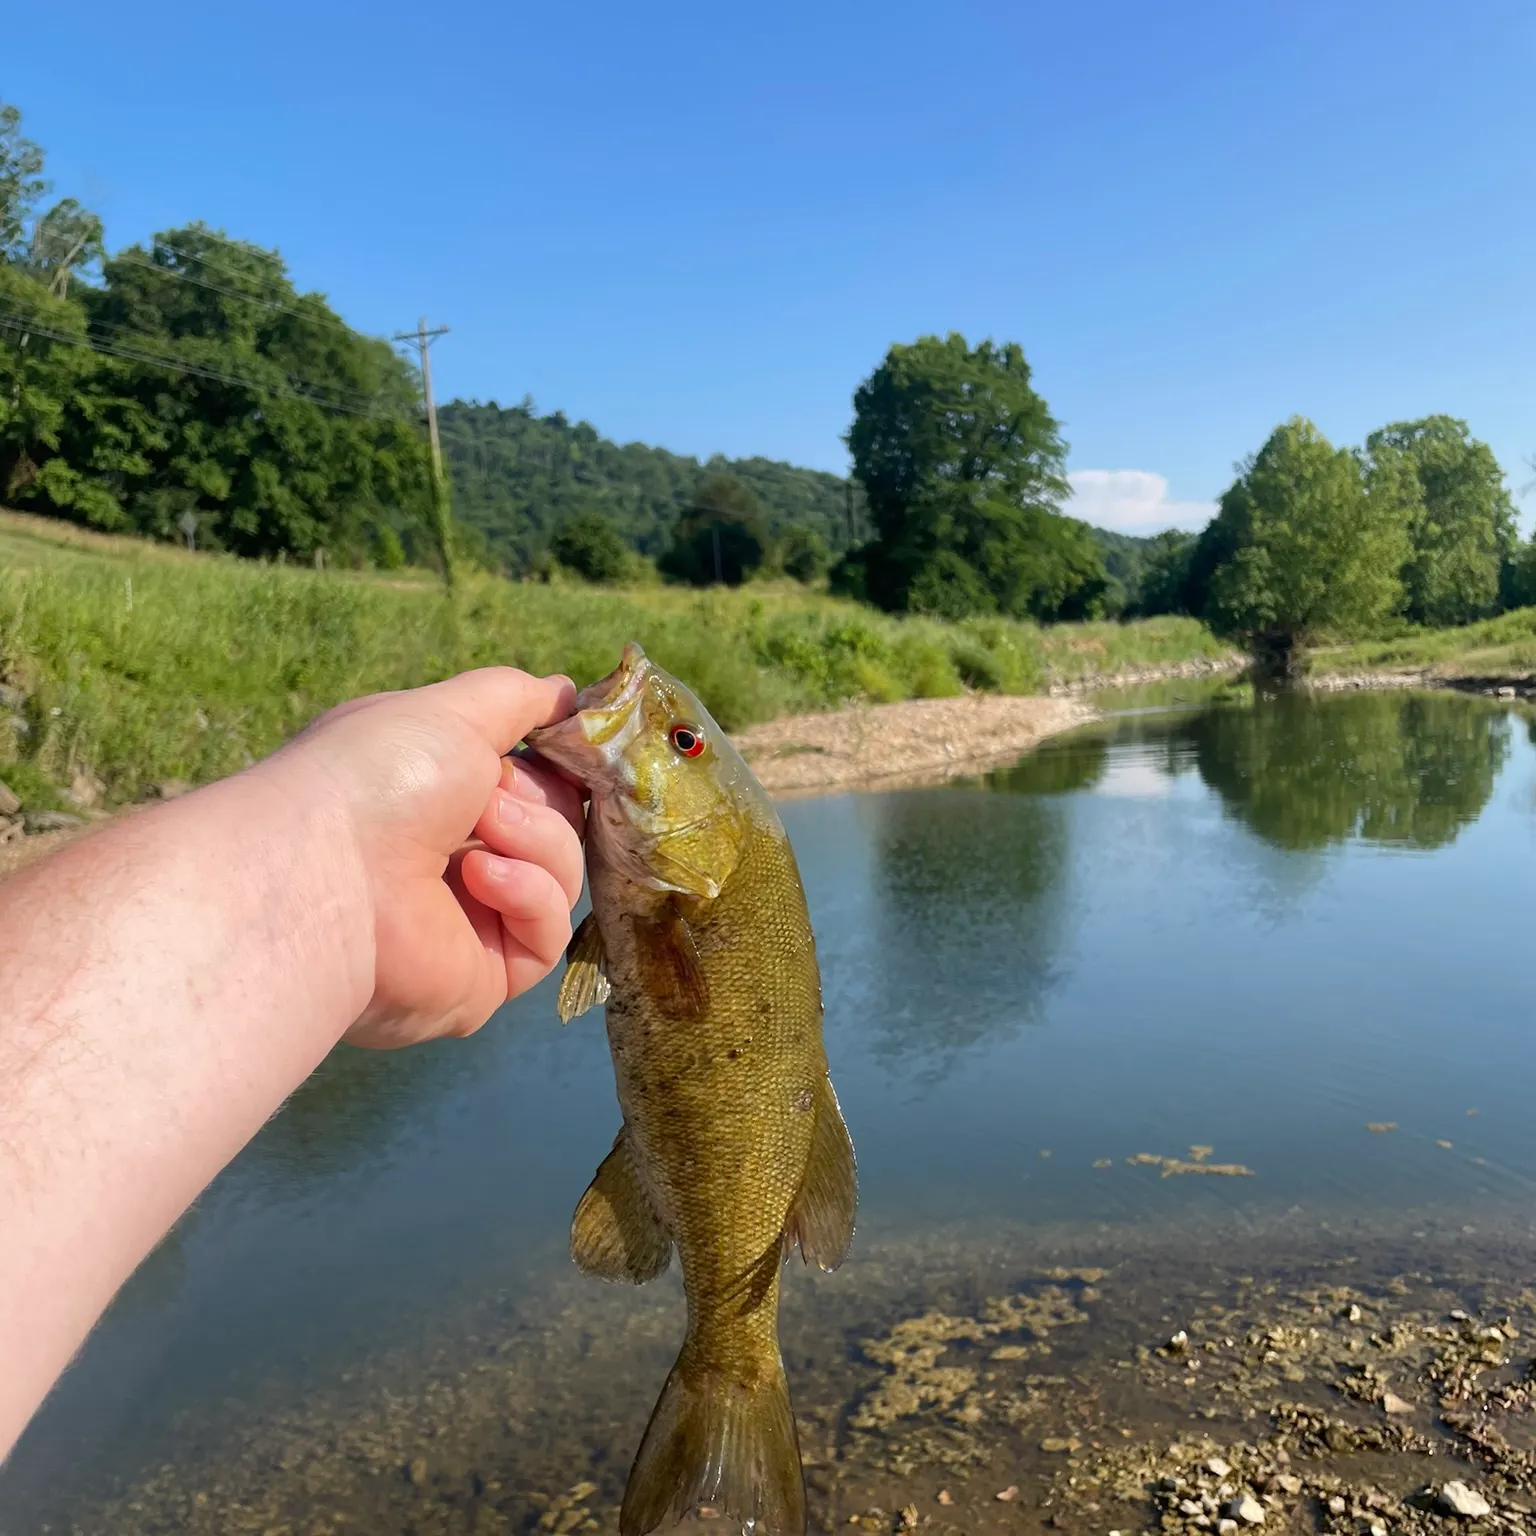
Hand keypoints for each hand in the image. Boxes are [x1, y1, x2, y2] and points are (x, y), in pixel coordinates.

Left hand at [274, 668, 584, 1048]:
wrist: (325, 876)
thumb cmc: (377, 779)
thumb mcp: (449, 712)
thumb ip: (514, 698)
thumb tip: (565, 692)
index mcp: (439, 796)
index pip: (533, 782)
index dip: (554, 766)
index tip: (568, 747)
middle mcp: (454, 857)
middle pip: (560, 826)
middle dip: (538, 801)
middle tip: (493, 796)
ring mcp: (473, 920)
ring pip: (562, 875)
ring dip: (533, 841)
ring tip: (479, 833)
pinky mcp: (488, 975)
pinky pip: (548, 934)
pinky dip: (527, 896)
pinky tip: (478, 881)